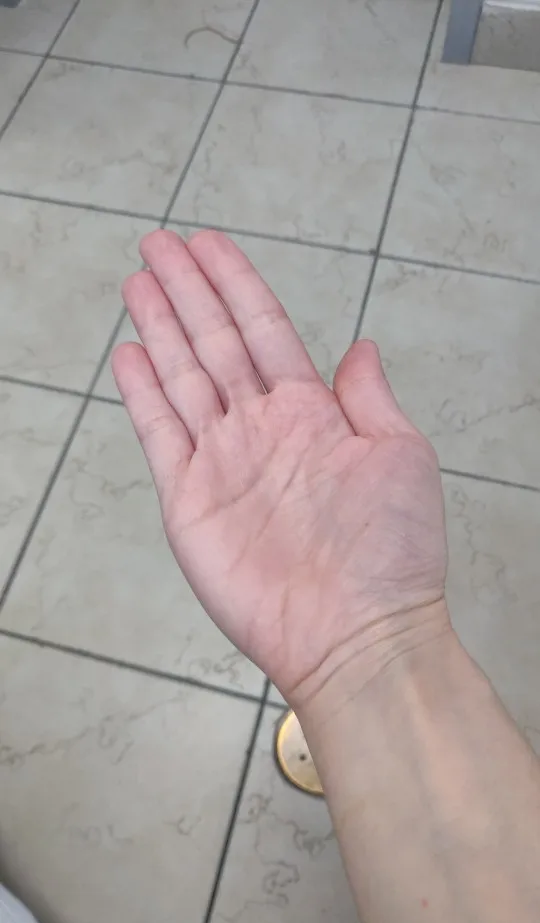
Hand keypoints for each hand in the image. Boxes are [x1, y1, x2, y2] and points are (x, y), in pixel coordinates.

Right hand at [113, 230, 447, 703]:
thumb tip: (361, 347)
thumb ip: (370, 398)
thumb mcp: (401, 455)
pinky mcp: (190, 501)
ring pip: (182, 377)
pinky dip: (143, 395)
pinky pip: (161, 435)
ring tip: (139, 282)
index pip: (263, 329)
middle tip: (158, 244)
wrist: (355, 633)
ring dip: (159, 328)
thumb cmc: (390, 550)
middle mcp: (261, 428)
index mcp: (311, 412)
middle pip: (214, 342)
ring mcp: (223, 462)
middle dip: (186, 292)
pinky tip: (130, 356)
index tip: (209, 244)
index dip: (235, 284)